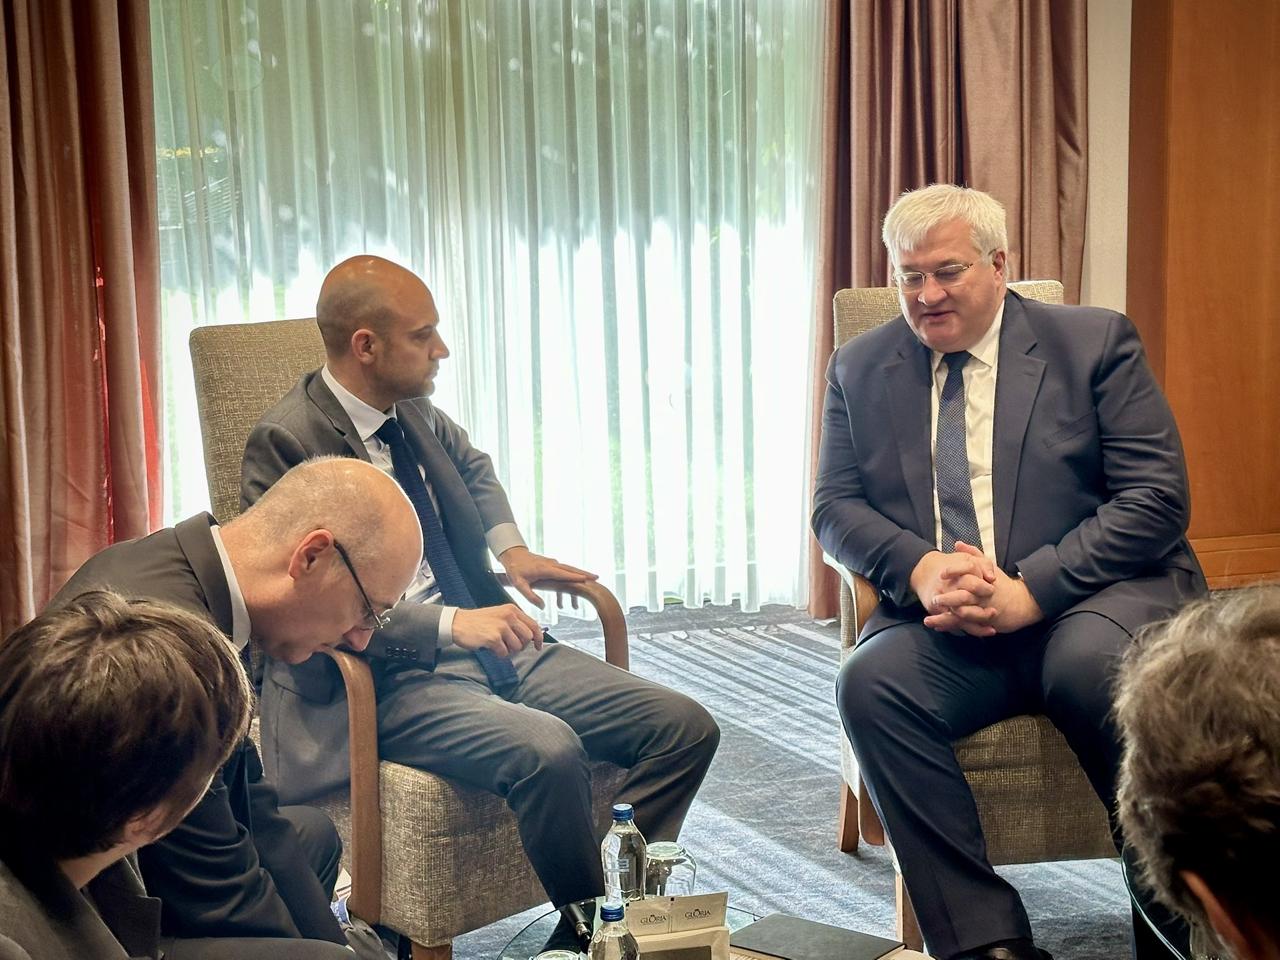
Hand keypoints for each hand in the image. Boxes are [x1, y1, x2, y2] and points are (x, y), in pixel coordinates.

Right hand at [452, 604, 544, 655]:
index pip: (534, 625)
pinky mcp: (493, 638)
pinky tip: (491, 649)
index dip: (539, 638)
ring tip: (498, 646)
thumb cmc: (478, 621)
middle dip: (521, 646)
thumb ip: (515, 623)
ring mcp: (501, 627)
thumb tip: (532, 636)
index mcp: (512, 609)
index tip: (538, 646)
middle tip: (510, 647)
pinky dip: (499, 654)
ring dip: (509, 651)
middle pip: (528, 638)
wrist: (458, 623)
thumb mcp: (500, 615)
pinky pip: (504, 653)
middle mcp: (509, 616)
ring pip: (517, 647)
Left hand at [498, 546, 597, 607]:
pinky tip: (573, 584)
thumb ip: (531, 596)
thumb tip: (543, 607)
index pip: (563, 573)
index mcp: (545, 569)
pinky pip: (564, 571)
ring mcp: (552, 564)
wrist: (512, 554)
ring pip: (569, 569)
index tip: (586, 579)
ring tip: (592, 579)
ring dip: (580, 574)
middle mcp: (551, 565)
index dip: (575, 577)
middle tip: (597, 578)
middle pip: (571, 569)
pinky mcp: (551, 565)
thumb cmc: (515, 570)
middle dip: (584, 573)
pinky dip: (572, 576)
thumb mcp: (519, 585)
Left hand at [923, 543, 1043, 634]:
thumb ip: (973, 554)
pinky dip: (950, 627)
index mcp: (983, 579)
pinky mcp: (983, 622)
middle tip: (933, 599)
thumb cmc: (1001, 584)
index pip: (968, 572)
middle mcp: (983, 595)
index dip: (954, 572)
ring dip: (944, 618)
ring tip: (929, 619)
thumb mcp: (989, 566)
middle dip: (948, 599)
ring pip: (963, 614)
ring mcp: (983, 610)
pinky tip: (937, 627)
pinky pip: (965, 626)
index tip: (941, 574)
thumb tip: (958, 544)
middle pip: (964, 597)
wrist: (1021, 602)